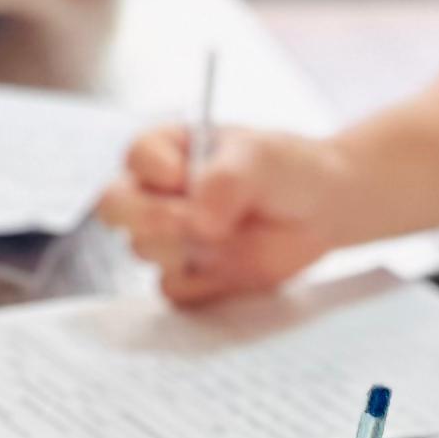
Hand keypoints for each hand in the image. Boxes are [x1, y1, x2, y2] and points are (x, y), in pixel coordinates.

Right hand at [98, 122, 359, 305]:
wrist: (323, 210)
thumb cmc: (288, 169)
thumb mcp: (261, 157)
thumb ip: (225, 180)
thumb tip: (199, 221)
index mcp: (170, 149)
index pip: (136, 156)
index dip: (154, 170)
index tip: (182, 176)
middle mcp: (161, 191)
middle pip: (115, 206)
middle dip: (149, 216)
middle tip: (191, 221)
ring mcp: (173, 235)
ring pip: (143, 248)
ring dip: (182, 247)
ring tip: (228, 235)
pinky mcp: (191, 274)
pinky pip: (172, 288)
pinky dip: (200, 283)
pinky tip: (232, 266)